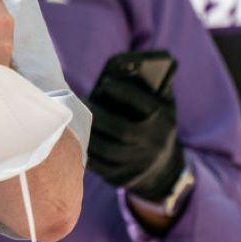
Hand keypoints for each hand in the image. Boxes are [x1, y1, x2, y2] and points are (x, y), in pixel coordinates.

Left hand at [86, 51, 183, 201]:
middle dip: (99, 115)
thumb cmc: (157, 125)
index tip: (106, 83)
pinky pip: (100, 166)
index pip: (145, 106)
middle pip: (122, 131)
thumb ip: (153, 84)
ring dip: (88, 133)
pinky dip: (86, 151)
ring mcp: (140, 164)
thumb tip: (133, 63)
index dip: (125, 93)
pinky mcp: (124, 178)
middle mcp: (153, 144)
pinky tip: (76, 138)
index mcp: (163, 121)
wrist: (166, 170)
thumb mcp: (164, 105)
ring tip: (74, 118)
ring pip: (108, 150)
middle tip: (82, 101)